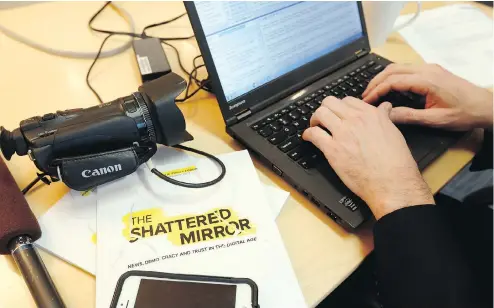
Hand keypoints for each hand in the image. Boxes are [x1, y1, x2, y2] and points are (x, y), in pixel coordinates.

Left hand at [303, 96, 434, 219]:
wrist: (391, 183)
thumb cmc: (396, 163)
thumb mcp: (394, 132)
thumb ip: (385, 118)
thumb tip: (384, 107)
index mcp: (371, 115)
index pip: (348, 100)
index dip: (340, 106)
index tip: (338, 113)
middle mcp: (355, 120)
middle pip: (330, 102)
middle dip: (325, 108)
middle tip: (324, 118)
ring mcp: (343, 134)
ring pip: (320, 113)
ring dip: (315, 118)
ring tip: (315, 126)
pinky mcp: (332, 149)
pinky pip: (314, 134)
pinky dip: (308, 134)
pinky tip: (308, 138)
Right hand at [362, 64, 492, 130]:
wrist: (484, 106)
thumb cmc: (463, 113)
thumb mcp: (435, 120)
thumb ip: (409, 116)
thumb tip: (387, 115)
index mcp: (427, 80)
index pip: (393, 81)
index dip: (376, 91)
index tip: (366, 102)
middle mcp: (426, 70)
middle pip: (392, 70)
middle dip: (375, 82)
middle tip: (364, 96)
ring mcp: (429, 68)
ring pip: (398, 67)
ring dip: (383, 78)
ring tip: (372, 92)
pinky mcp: (432, 71)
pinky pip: (406, 69)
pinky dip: (392, 77)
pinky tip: (388, 88)